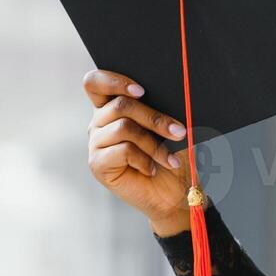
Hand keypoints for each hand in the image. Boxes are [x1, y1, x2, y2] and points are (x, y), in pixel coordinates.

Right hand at [83, 69, 194, 233]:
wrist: (174, 194)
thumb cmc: (173, 157)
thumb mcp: (171, 128)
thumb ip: (162, 109)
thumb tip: (175, 94)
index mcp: (111, 107)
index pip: (95, 83)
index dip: (114, 81)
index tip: (141, 91)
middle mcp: (99, 123)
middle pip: (119, 105)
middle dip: (154, 118)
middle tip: (180, 132)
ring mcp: (96, 143)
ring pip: (123, 127)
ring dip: (154, 144)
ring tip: (171, 159)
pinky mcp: (97, 164)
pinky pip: (122, 150)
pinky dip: (144, 160)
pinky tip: (152, 170)